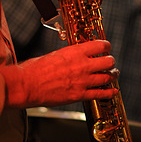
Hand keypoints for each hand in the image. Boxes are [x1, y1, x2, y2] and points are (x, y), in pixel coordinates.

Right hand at [1, 39, 117, 107]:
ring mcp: (82, 81)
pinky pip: (100, 94)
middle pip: (108, 61)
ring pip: (107, 77)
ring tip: (112, 75)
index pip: (100, 46)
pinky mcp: (79, 95)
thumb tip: (74, 56)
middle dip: (110, 61)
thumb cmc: (35, 69)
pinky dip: (109, 92)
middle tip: (109, 62)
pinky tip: (113, 91)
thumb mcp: (54, 55)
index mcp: (75, 52)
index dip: (106, 46)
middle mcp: (82, 65)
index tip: (106, 48)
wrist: (27, 85)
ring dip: (111, 75)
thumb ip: (68, 56)